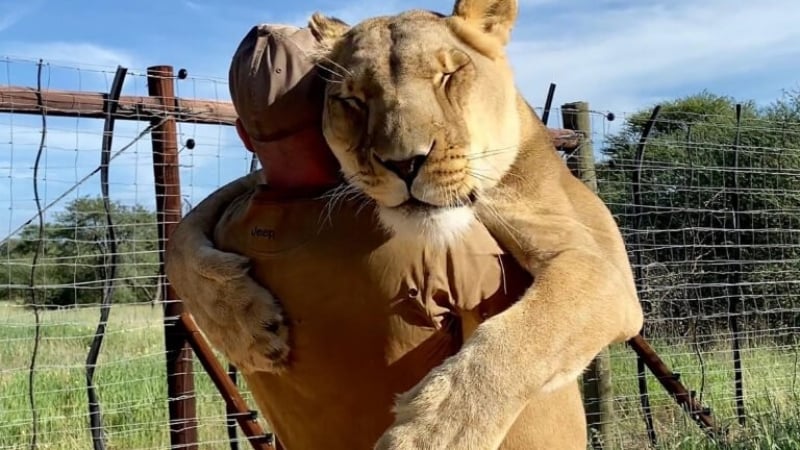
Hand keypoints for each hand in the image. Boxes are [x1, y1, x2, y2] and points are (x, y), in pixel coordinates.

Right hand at [164, 172, 289, 373]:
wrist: (207, 240)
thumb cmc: (232, 211)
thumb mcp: (236, 195)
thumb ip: (255, 189)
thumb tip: (279, 174)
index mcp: (188, 244)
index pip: (200, 259)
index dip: (219, 267)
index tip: (244, 267)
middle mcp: (188, 278)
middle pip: (216, 299)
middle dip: (246, 311)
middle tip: (276, 319)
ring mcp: (198, 305)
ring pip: (223, 326)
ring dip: (251, 339)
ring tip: (280, 346)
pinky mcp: (211, 324)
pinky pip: (228, 343)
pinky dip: (249, 354)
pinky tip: (272, 364)